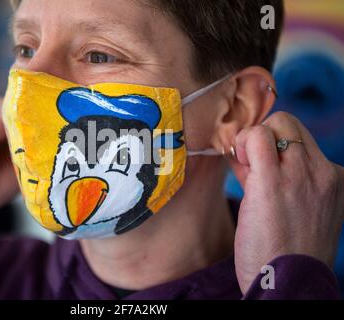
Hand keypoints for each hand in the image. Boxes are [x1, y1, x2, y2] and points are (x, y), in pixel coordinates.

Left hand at [230, 111, 343, 293]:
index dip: (273, 148)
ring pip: (276, 121)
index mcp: (333, 179)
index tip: (259, 170)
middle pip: (289, 123)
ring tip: (245, 168)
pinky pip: (257, 137)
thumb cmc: (285, 250)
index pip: (299, 139)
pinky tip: (238, 163)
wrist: (288, 285)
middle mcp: (324, 172)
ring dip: (251, 139)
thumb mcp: (296, 210)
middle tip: (249, 166)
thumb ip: (278, 178)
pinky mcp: (274, 183)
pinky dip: (242, 142)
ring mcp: (303, 175)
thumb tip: (249, 154)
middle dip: (263, 137)